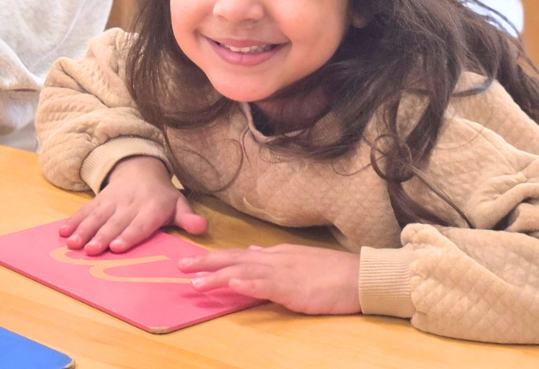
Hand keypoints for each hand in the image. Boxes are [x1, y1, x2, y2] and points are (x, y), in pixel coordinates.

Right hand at [60, 156, 207, 255]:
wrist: (141, 170)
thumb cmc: (162, 197)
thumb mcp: (179, 204)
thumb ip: (188, 218)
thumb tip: (201, 227)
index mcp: (151, 208)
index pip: (139, 224)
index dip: (128, 235)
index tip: (116, 247)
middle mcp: (130, 204)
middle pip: (114, 222)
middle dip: (101, 236)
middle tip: (91, 250)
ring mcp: (112, 201)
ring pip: (97, 216)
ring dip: (83, 230)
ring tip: (72, 244)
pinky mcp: (99, 200)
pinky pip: (85, 210)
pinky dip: (73, 221)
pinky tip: (62, 232)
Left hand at [179, 244, 360, 314]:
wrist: (358, 276)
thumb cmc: (331, 272)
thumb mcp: (297, 259)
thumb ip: (272, 257)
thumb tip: (252, 251)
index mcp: (274, 255)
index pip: (238, 255)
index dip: (213, 258)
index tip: (191, 262)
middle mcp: (273, 260)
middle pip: (233, 258)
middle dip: (205, 262)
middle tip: (179, 266)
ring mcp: (282, 273)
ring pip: (242, 272)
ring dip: (217, 276)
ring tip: (194, 282)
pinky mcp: (293, 288)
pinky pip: (266, 285)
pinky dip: (248, 284)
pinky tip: (233, 284)